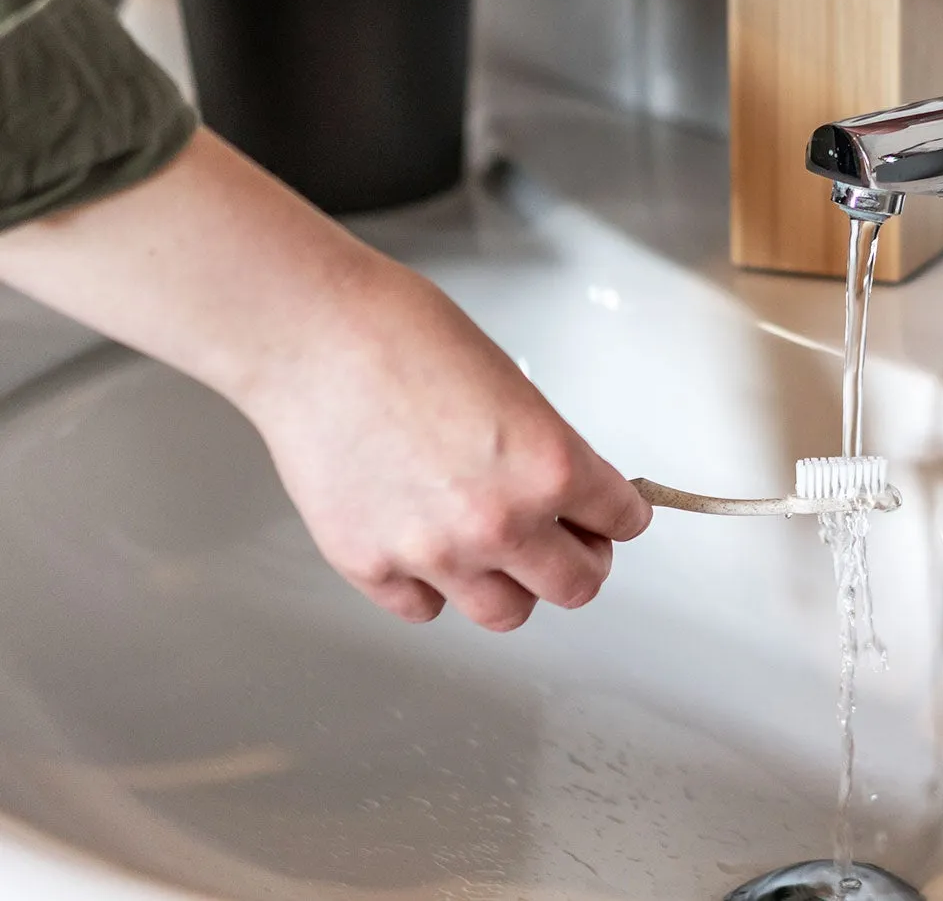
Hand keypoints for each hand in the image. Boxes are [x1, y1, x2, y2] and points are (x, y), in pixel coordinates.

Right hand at [251, 264, 651, 629]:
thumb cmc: (402, 334)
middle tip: (571, 540)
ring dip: (513, 584)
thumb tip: (560, 488)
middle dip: (581, 559)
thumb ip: (542, 451)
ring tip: (500, 552)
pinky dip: (435, 586)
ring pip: (505, 613)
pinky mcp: (371, 569)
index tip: (614, 514)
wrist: (315, 337)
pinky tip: (430, 549)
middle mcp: (500, 524)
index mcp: (550, 467)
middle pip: (575, 586)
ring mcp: (433, 556)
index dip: (620, 514)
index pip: (622, 520)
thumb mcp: (512, 385)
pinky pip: (425, 608)